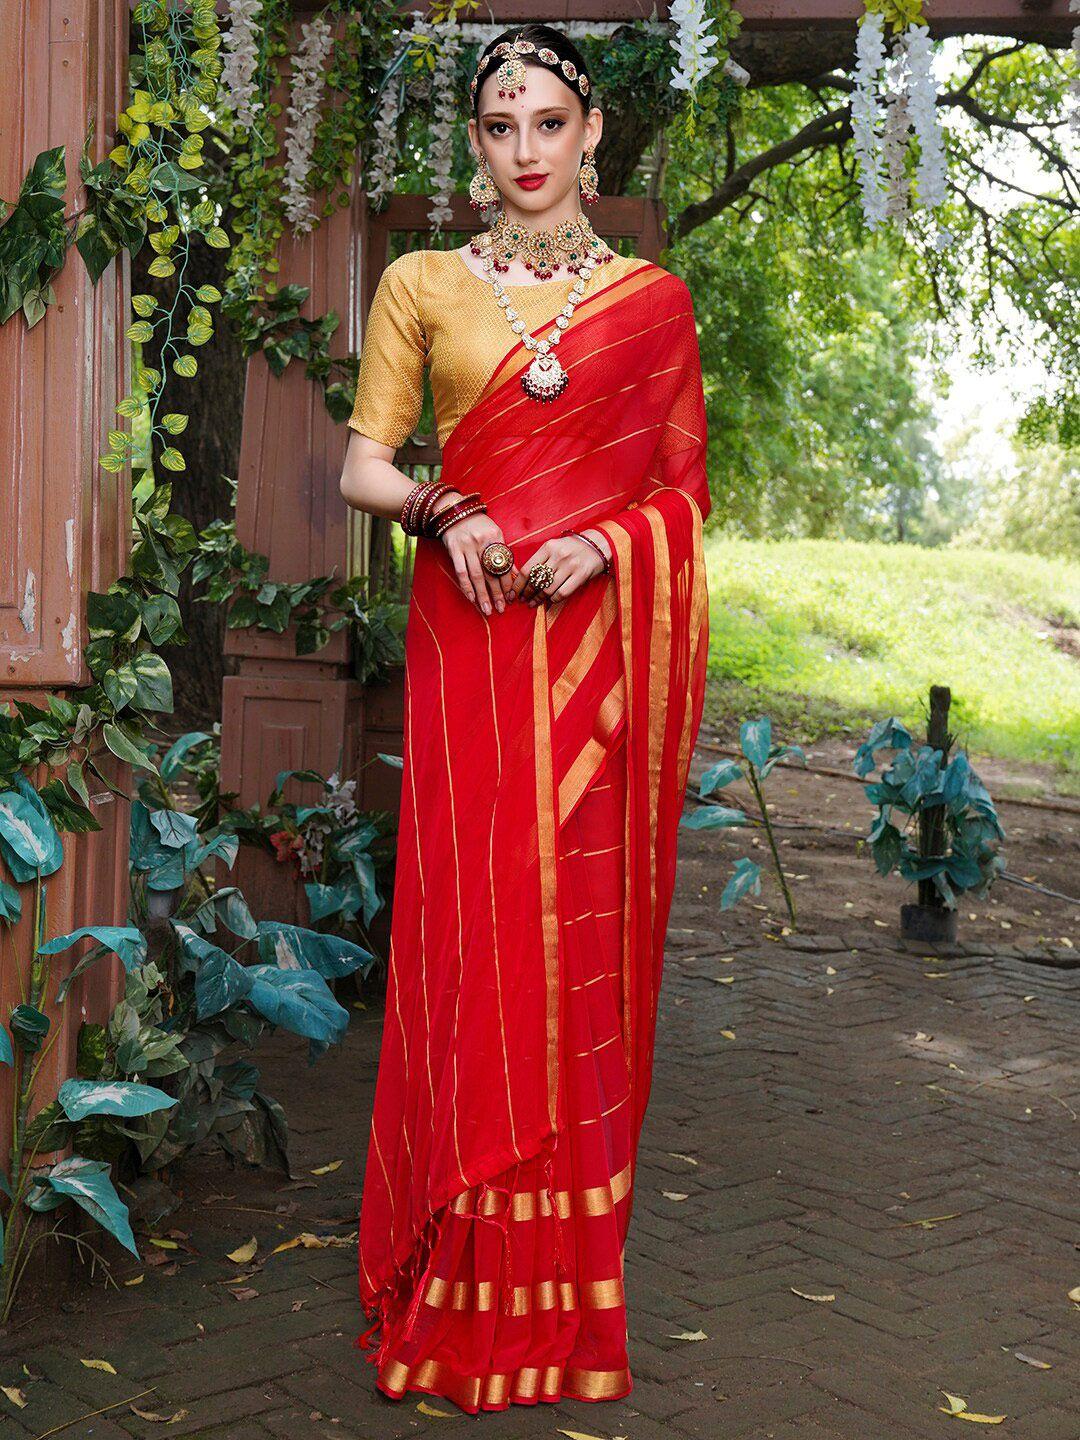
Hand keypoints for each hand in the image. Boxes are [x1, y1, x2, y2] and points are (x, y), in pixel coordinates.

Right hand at [435, 498, 513, 615]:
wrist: (454, 510)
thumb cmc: (478, 524)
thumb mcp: (494, 533)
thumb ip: (504, 553)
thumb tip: (516, 575)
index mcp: (496, 537)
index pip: (504, 564)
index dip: (508, 583)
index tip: (511, 598)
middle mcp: (482, 541)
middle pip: (491, 572)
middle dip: (497, 593)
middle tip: (501, 609)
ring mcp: (467, 545)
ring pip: (477, 575)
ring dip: (482, 595)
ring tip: (487, 609)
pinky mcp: (454, 549)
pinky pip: (461, 571)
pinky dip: (466, 586)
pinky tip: (471, 598)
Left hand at [509, 530, 610, 607]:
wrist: (597, 544)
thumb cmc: (571, 548)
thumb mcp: (554, 547)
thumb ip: (540, 560)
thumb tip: (522, 580)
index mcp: (548, 547)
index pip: (527, 569)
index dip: (518, 584)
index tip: (513, 593)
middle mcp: (558, 555)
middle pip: (536, 581)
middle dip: (527, 593)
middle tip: (523, 599)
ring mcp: (570, 566)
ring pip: (547, 589)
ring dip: (538, 599)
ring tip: (534, 602)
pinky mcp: (581, 575)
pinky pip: (562, 593)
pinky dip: (553, 599)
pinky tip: (550, 600)